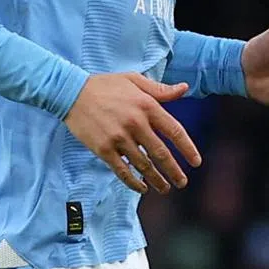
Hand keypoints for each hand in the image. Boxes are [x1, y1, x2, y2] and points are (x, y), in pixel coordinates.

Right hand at [63, 73, 201, 194]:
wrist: (72, 92)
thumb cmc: (106, 85)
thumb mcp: (134, 80)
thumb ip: (160, 89)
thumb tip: (184, 88)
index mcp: (147, 106)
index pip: (174, 131)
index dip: (188, 148)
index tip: (196, 162)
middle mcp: (136, 123)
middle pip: (161, 154)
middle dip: (174, 171)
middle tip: (182, 182)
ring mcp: (119, 138)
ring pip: (143, 166)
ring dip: (156, 180)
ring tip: (165, 188)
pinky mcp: (104, 149)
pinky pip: (122, 171)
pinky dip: (134, 183)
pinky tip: (142, 189)